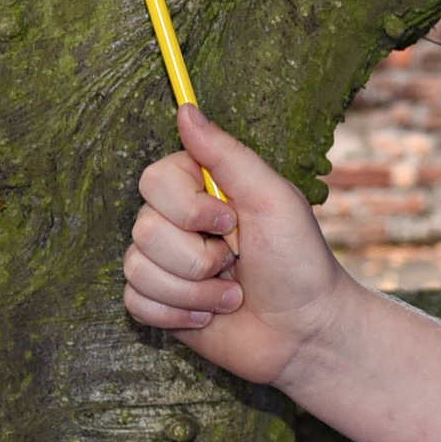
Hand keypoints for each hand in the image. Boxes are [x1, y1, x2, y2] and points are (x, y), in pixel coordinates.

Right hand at [122, 104, 356, 384]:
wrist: (306, 333)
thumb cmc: (298, 262)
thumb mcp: (272, 198)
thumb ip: (227, 154)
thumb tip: (186, 109)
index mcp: (202, 189)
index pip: (154, 180)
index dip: (188, 208)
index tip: (230, 222)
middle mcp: (178, 222)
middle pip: (144, 228)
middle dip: (197, 257)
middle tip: (236, 262)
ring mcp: (166, 263)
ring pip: (137, 268)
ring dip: (194, 290)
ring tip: (232, 294)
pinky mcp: (160, 303)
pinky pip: (134, 302)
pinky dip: (177, 313)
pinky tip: (211, 316)